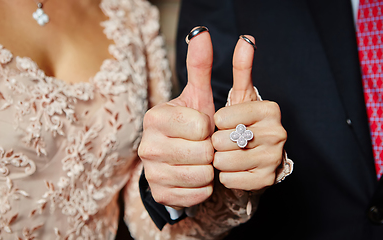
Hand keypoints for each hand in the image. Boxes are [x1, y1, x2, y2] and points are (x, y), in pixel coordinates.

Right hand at [138, 31, 214, 207]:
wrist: (176, 158)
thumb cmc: (190, 125)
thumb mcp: (196, 96)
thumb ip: (199, 67)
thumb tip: (202, 34)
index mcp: (154, 118)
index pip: (202, 126)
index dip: (209, 128)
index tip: (201, 127)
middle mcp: (147, 146)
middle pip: (203, 152)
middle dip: (210, 150)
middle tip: (201, 145)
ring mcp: (151, 173)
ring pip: (202, 175)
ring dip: (208, 169)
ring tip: (199, 160)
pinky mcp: (160, 194)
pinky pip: (197, 195)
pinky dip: (203, 188)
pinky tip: (194, 176)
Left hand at [212, 36, 286, 190]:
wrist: (253, 157)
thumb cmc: (241, 123)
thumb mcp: (241, 95)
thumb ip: (243, 68)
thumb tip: (247, 39)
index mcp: (270, 109)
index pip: (222, 118)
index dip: (216, 122)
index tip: (225, 123)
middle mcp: (277, 133)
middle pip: (222, 141)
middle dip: (217, 142)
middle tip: (227, 140)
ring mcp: (274, 158)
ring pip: (224, 161)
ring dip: (220, 160)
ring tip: (230, 154)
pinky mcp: (267, 180)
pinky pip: (230, 179)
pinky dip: (226, 176)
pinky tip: (235, 168)